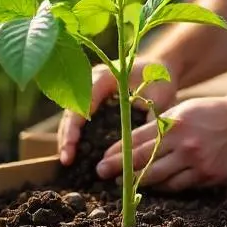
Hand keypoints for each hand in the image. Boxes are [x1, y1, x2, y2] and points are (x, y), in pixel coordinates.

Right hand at [57, 57, 177, 164]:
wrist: (160, 66)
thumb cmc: (160, 80)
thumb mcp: (158, 99)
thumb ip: (149, 121)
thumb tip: (139, 149)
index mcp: (104, 77)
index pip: (82, 104)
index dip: (74, 127)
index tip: (71, 147)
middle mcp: (91, 80)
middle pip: (72, 110)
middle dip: (67, 135)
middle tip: (66, 160)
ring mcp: (89, 88)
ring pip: (71, 114)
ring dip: (67, 135)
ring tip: (67, 159)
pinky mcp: (92, 97)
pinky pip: (78, 115)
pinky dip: (75, 132)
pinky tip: (74, 150)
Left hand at [95, 95, 226, 191]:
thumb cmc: (209, 114)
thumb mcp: (182, 111)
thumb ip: (159, 126)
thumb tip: (130, 144)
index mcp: (173, 122)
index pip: (137, 140)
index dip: (116, 153)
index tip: (102, 160)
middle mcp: (183, 142)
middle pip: (143, 161)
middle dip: (120, 170)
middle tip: (103, 175)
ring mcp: (196, 161)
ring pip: (159, 178)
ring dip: (140, 182)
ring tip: (127, 184)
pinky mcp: (207, 175)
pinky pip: (179, 186)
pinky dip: (165, 188)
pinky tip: (155, 187)